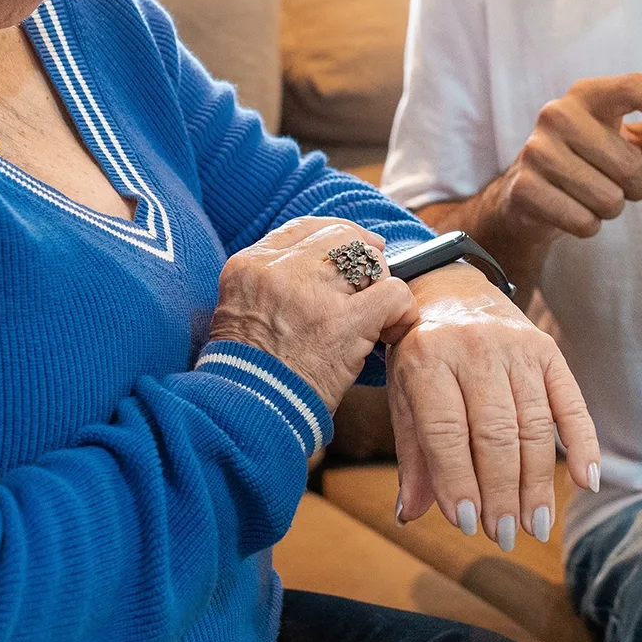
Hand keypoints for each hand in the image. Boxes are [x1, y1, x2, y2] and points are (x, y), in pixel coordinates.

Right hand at [209, 218, 418, 411]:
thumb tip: (324, 264)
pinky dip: (401, 310)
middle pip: (340, 236)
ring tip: (375, 315)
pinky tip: (392, 329)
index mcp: (249, 265)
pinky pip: (392, 293)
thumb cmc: (247, 373)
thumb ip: (274, 283)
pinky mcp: (344, 323)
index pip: (304, 228)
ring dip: (379, 285)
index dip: (336, 237)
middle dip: (362, 257)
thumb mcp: (240, 312)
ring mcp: (312, 294)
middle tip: (372, 283)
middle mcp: (279, 271)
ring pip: (369, 260)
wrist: (245, 413)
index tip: (353, 250)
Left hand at [386, 264, 602, 551]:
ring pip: (533, 425)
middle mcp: (474, 348)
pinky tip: (586, 481)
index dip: (457, 480)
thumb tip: (411, 514)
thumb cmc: (421, 353)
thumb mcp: (404, 395)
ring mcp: (516, 346)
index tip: (466, 524)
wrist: (449, 287)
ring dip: (536, 482)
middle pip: (495, 433)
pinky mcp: (548, 349)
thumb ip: (412, 454)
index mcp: (428, 358)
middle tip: (504, 535)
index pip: (446, 431)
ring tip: (535, 525)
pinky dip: (583, 443)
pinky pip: (571, 401)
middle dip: (501, 492)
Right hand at [463, 75, 641, 275]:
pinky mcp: (524, 188)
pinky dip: (587, 225)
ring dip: (610, 208)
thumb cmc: (592, 160)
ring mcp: (536, 150)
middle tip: (617, 183)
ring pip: (607, 197)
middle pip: (628, 162)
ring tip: (593, 196)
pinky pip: (583, 220)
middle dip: (634, 186)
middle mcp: (557, 114)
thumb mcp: (633, 140)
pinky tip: (573, 211)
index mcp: (588, 94)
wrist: (532, 193)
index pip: (632, 86)